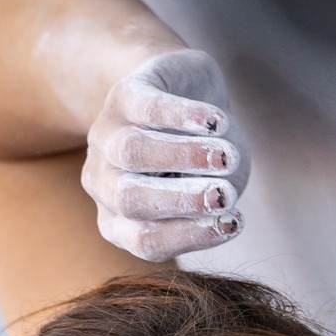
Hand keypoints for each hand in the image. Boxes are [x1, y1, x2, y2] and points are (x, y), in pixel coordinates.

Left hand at [81, 49, 249, 260]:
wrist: (187, 95)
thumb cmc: (203, 160)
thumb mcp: (214, 189)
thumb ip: (217, 202)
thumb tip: (220, 200)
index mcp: (119, 221)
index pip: (146, 240)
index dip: (190, 235)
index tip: (233, 222)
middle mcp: (102, 183)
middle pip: (131, 199)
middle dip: (182, 200)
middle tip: (225, 195)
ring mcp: (105, 137)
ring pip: (133, 152)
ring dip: (184, 157)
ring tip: (226, 158)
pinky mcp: (123, 95)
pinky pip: (147, 107)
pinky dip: (184, 116)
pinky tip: (217, 122)